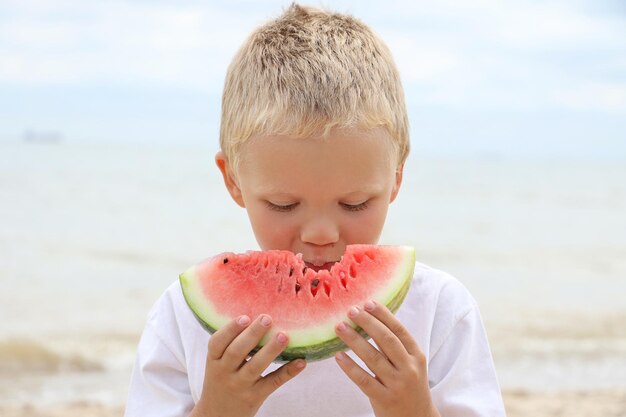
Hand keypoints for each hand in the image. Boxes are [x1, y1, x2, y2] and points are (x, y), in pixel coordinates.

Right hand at [191, 314, 305, 416]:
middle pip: (237, 352)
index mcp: (213, 360)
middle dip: (252, 335)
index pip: (217, 343)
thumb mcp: (217, 363)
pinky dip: (288, 372)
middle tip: (267, 318)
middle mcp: (225, 373)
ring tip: (284, 336)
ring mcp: (240, 386)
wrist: (217, 416)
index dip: (230, 329)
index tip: (245, 316)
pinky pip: (273, 382)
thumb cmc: (221, 379)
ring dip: (271, 351)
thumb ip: (230, 343)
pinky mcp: (255, 397)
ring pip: (256, 367)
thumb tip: (256, 313)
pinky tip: (301, 362)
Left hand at [334, 301, 439, 416]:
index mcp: (417, 356)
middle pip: (387, 340)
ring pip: (373, 358)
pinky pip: (364, 380)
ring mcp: (397, 384)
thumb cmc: (410, 387)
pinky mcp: (384, 399)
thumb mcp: (411, 365)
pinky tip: (339, 356)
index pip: (399, 330)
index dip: (383, 315)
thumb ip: (395, 347)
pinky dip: (350, 367)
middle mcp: (409, 369)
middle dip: (368, 323)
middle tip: (350, 311)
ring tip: (340, 327)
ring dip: (354, 340)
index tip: (367, 302)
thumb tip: (370, 320)